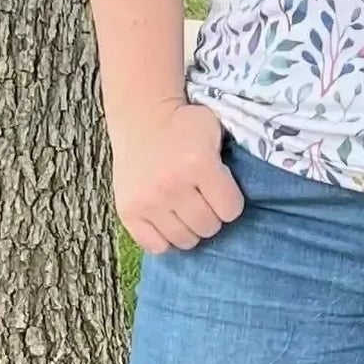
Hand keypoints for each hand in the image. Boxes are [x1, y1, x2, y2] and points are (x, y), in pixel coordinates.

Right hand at [111, 100, 244, 255]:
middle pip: (208, 227)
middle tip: (204, 200)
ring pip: (184, 240)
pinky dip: (165, 238)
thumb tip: (236, 200)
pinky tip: (168, 221)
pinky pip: (155, 246)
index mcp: (198, 163)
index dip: (230, 201)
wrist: (142, 117)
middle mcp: (172, 184)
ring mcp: (147, 200)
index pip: (231, 210)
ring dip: (190, 228)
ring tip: (187, 210)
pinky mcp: (128, 211)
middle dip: (212, 215)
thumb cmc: (184, 125)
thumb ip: (228, 162)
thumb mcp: (214, 131)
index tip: (222, 190)